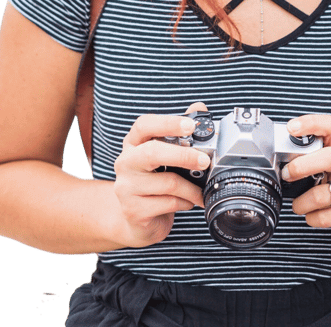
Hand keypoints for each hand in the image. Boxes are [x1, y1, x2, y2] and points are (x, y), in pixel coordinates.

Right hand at [112, 102, 209, 247]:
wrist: (137, 222)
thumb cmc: (155, 183)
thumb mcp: (165, 156)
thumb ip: (181, 132)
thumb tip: (199, 108)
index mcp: (133, 143)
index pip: (144, 125)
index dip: (168, 123)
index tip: (191, 125)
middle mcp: (125, 162)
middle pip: (152, 152)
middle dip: (184, 155)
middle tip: (205, 160)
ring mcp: (126, 187)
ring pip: (168, 182)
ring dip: (192, 188)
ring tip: (200, 190)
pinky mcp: (133, 210)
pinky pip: (169, 203)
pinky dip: (185, 202)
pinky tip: (187, 202)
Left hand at [284, 114, 330, 243]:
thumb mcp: (329, 166)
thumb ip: (309, 159)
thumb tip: (278, 162)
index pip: (329, 126)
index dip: (310, 124)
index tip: (291, 128)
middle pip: (330, 157)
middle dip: (303, 166)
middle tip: (287, 175)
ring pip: (323, 194)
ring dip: (302, 203)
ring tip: (298, 205)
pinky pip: (327, 216)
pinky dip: (313, 218)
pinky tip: (312, 216)